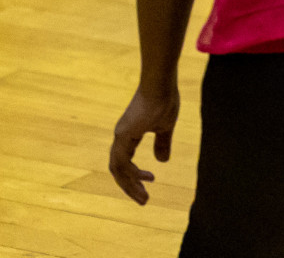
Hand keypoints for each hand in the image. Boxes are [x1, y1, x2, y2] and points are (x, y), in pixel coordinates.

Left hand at [110, 86, 178, 204]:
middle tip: (144, 200)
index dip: (134, 176)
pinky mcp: (124, 134)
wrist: (160, 84)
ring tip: (144, 197)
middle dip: (130, 186)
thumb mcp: (165, 126)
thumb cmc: (164, 100)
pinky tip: (144, 178)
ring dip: (130, 185)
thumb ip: (162, 143)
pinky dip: (131, 173)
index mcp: (128, 135)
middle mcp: (120, 137)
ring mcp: (120, 135)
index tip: (150, 184)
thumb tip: (162, 161)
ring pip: (118, 168)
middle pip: (118, 169)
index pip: (125, 162)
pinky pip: (122, 161)